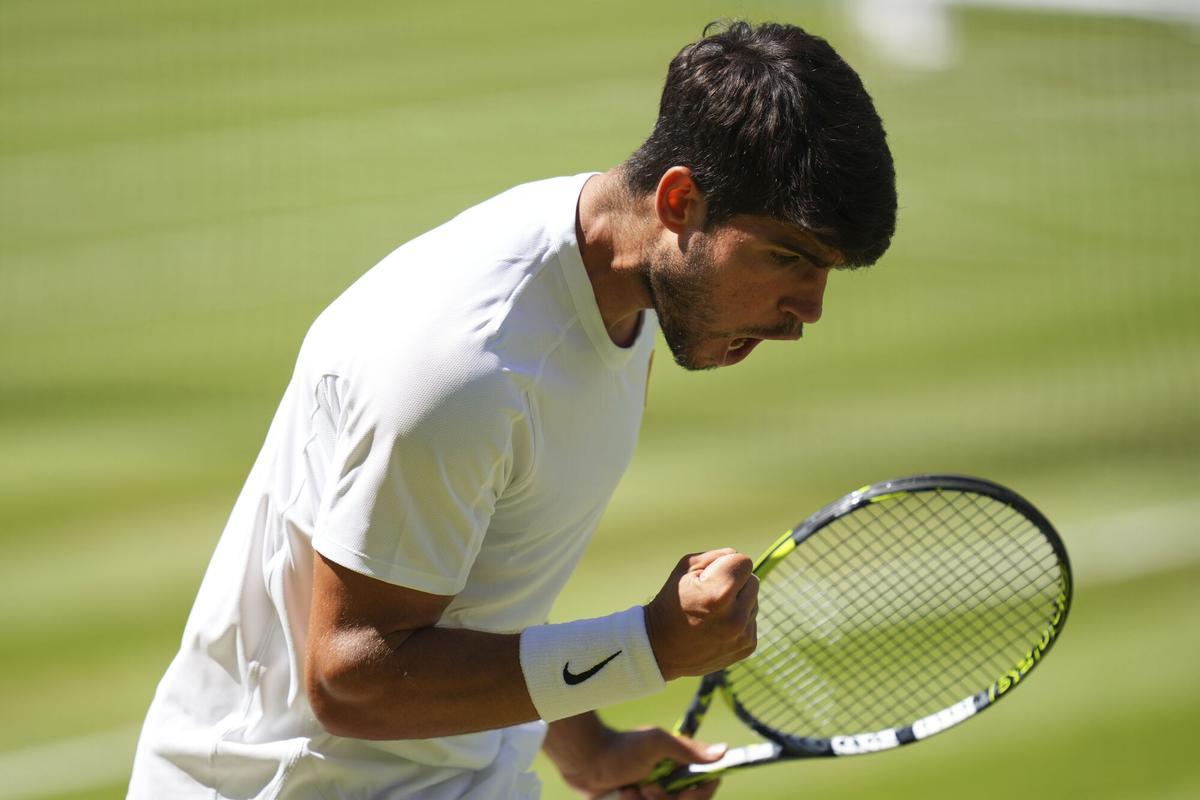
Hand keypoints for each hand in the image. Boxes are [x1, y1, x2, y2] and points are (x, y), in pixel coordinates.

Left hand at [561, 726, 725, 798]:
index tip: (688, 792)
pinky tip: (623, 793)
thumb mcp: (657, 744)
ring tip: (631, 790)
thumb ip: (689, 750)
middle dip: (668, 799)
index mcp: (677, 766)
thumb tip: (724, 751)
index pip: (704, 786)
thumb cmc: (621, 747)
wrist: (586, 760)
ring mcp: (652, 796)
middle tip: (649, 788)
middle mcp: (668, 782)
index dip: (701, 792)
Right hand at [644, 549, 757, 679]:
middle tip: (711, 593)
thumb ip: (717, 557)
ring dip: (738, 601)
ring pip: (754, 601)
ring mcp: (743, 635)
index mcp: (719, 594)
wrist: (661, 649)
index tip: (712, 575)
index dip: (728, 564)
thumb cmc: (672, 603)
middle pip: (753, 581)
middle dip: (736, 582)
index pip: (745, 562)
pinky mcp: (747, 647)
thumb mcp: (685, 570)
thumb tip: (740, 559)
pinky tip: (717, 626)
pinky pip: (751, 620)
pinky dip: (738, 619)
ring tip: (713, 612)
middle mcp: (735, 618)